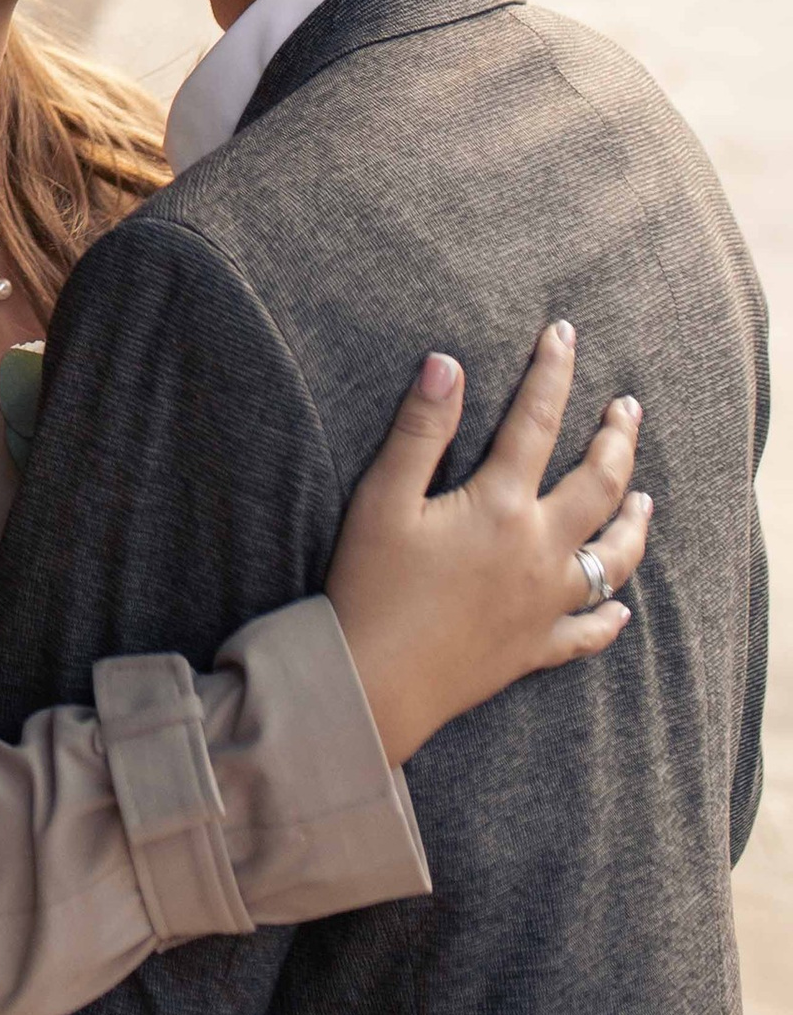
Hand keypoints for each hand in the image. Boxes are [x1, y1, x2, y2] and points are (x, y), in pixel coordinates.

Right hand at [327, 320, 651, 766]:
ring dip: (632, 523)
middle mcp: (538, 551)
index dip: (552, 372)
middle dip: (616, 440)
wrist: (374, 682)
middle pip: (597, 486)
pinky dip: (609, 617)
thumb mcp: (383, 497)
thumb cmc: (370, 585)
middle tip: (627, 407)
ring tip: (644, 498)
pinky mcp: (536, 648)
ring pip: (611, 558)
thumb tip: (446, 362)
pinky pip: (588, 631)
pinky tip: (620, 610)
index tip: (564, 332)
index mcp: (500, 506)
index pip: (536, 422)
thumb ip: (421, 429)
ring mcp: (544, 604)